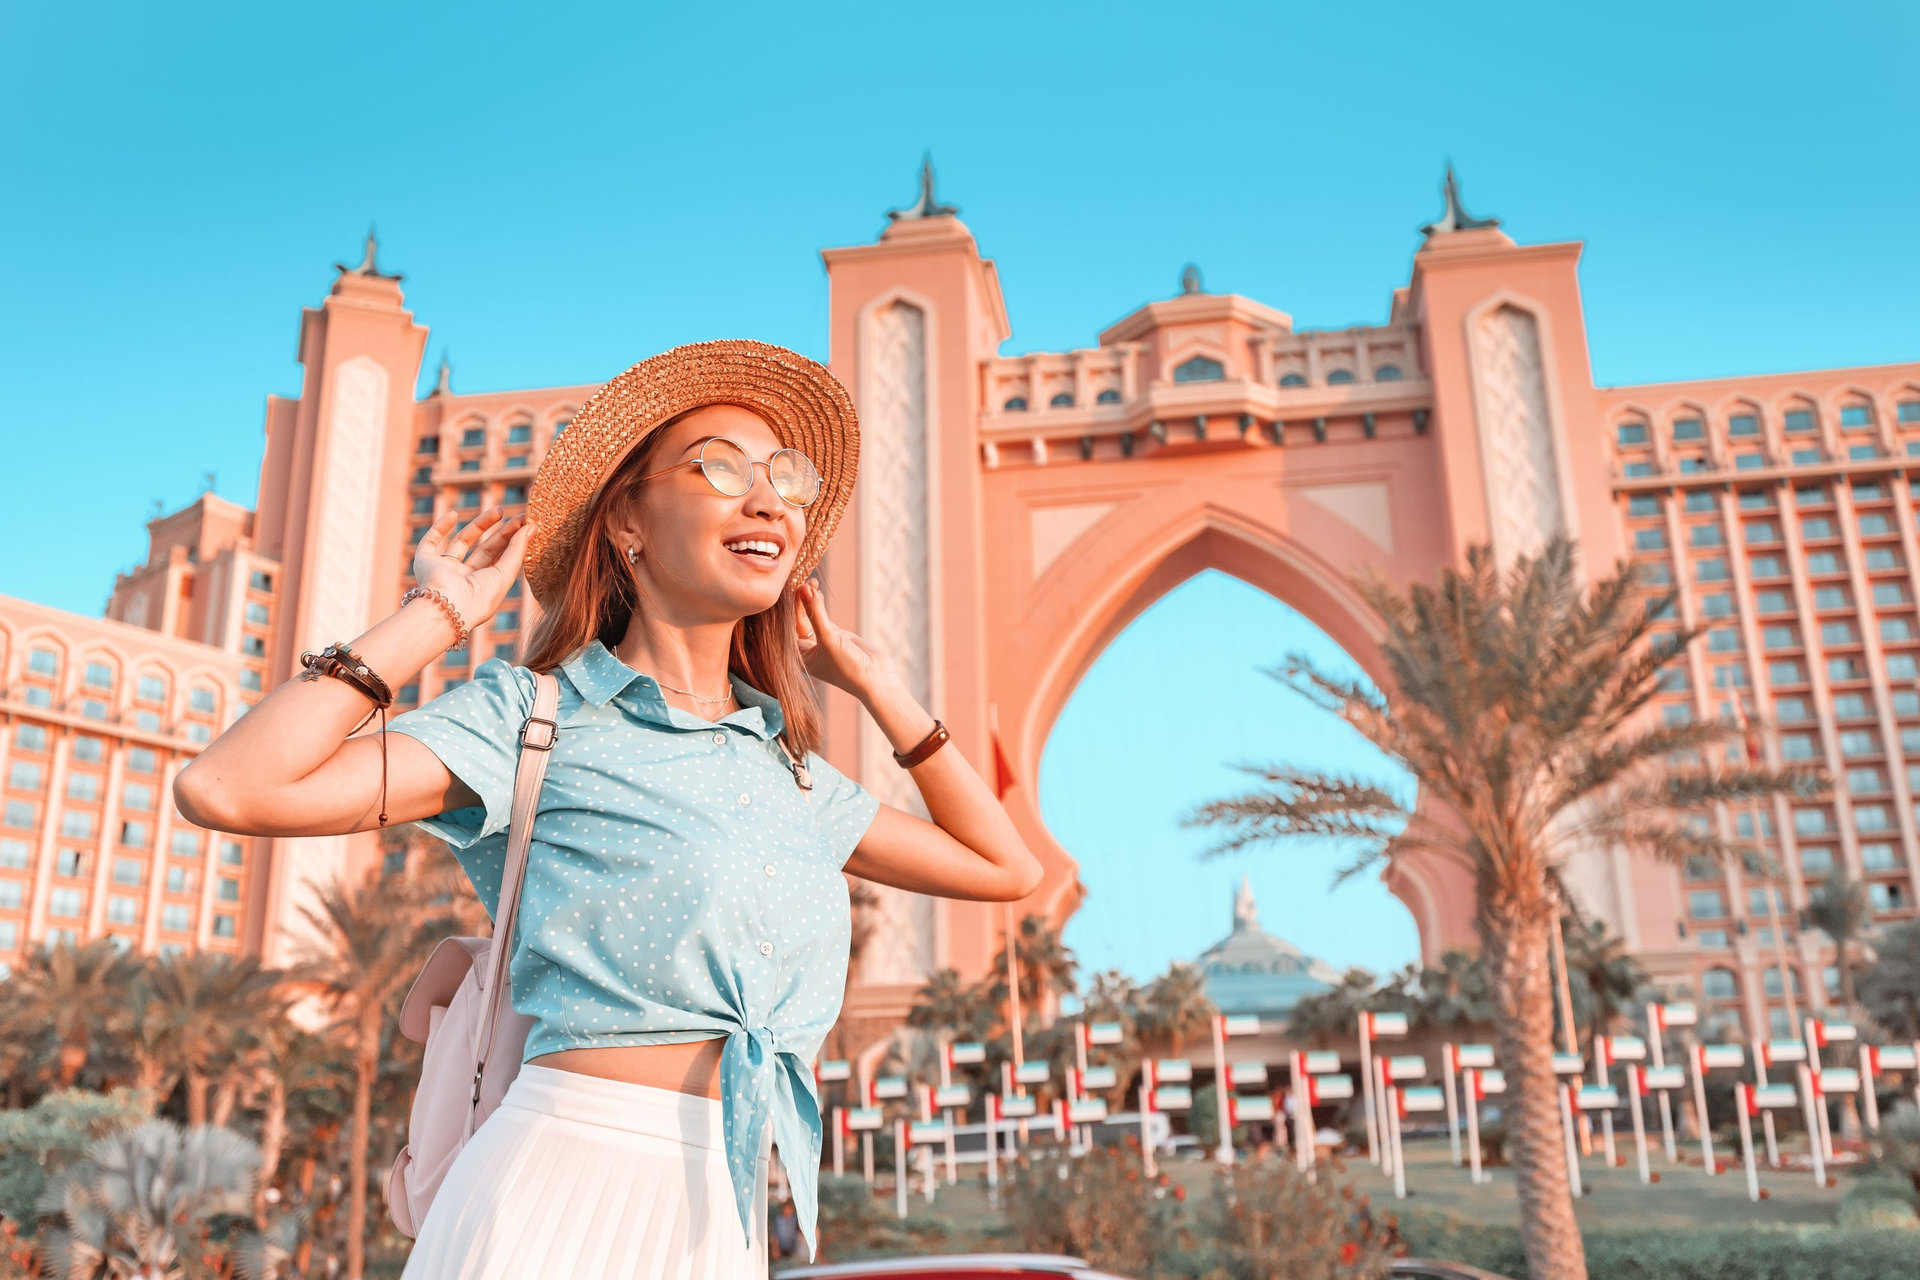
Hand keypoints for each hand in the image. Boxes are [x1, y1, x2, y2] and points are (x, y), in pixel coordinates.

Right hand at [412, 506, 534, 631]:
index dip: (512, 542)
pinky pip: (431, 541)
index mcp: (484, 587)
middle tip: (517, 516)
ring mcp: (444, 570)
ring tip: (499, 510)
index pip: (500, 560)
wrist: (448, 606)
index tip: (526, 525)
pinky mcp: (424, 562)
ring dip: (479, 525)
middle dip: (501, 533)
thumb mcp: (505, 573)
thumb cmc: (480, 597)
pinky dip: (440, 527)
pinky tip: (454, 514)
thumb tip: (532, 527)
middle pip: (485, 550)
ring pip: (462, 542)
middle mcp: (464, 579)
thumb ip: (517, 549)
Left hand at [795, 578, 901, 698]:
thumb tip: (805, 590)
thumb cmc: (847, 666)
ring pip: (813, 617)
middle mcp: (809, 649)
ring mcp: (823, 641)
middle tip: (803, 582)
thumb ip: (816, 613)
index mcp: (800, 656)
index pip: (791, 626)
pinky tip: (818, 593)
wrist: (875, 678)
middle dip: (801, 602)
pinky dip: (821, 605)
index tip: (796, 588)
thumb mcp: (829, 638)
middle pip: (800, 620)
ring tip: (811, 583)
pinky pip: (824, 617)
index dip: (793, 607)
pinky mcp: (837, 636)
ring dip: (811, 601)